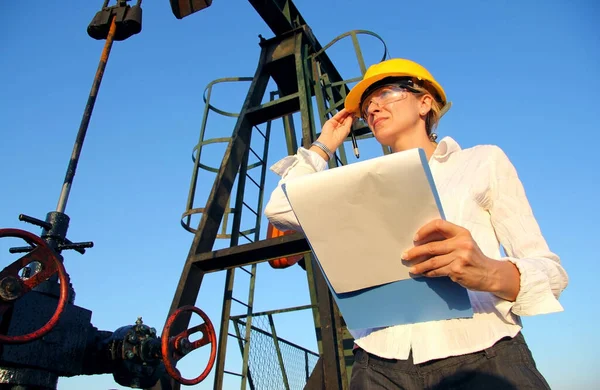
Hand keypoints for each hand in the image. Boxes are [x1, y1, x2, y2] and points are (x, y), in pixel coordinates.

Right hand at [314, 109, 354, 153]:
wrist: (329, 140)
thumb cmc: (338, 138)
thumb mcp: (347, 129)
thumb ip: (349, 121)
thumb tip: (352, 115)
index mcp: (345, 130)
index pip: (349, 121)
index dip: (352, 117)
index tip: (356, 112)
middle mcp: (340, 126)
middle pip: (346, 118)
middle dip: (349, 114)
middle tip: (354, 108)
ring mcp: (335, 123)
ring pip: (342, 116)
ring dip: (346, 112)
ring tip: (350, 108)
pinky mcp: (331, 120)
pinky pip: (338, 115)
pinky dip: (342, 112)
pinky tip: (345, 109)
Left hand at [402, 219, 518, 298]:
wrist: (490, 273)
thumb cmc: (473, 257)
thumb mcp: (465, 243)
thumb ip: (448, 240)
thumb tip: (422, 242)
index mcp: (462, 232)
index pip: (439, 225)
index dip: (424, 230)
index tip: (415, 239)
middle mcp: (461, 243)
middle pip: (432, 246)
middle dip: (415, 252)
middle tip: (405, 256)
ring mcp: (459, 257)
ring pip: (432, 261)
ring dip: (420, 266)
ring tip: (412, 269)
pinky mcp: (457, 270)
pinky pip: (438, 271)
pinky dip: (429, 273)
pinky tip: (424, 274)